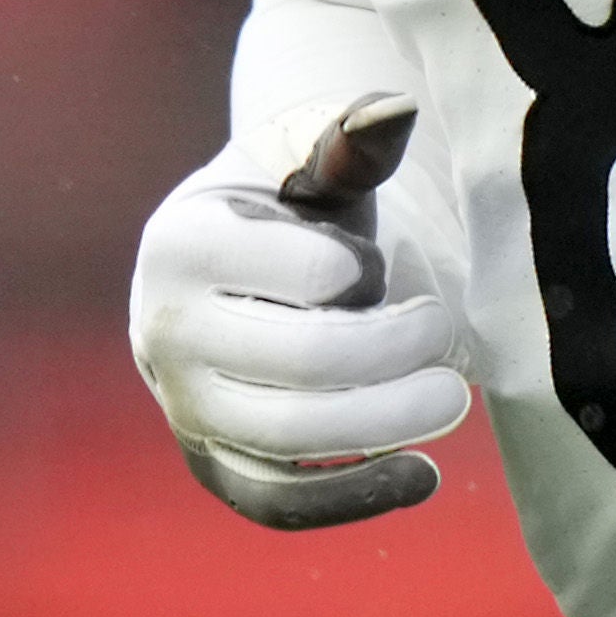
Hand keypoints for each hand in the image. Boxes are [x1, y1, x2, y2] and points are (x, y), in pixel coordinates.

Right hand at [128, 98, 472, 530]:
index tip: (374, 262)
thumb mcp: (312, 160)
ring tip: (452, 399)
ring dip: (389, 423)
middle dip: (395, 352)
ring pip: (291, 440)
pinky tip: (425, 476)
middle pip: (301, 363)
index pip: (298, 275)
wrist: (245, 270)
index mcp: (184, 243)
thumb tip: (388, 112)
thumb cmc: (292, 207)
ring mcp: (185, 406)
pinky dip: (355, 499)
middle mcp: (164, 332)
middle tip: (446, 330)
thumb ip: (349, 139)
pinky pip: (278, 504)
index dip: (360, 273)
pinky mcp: (215, 463)